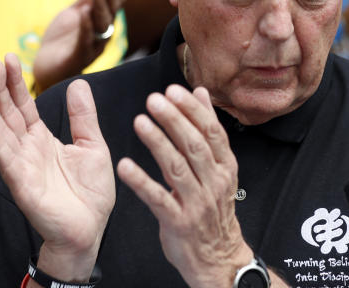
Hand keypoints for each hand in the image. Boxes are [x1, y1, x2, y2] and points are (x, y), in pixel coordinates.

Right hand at [0, 55, 114, 279]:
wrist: (90, 229)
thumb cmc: (90, 192)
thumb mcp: (92, 145)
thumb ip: (83, 117)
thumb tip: (78, 83)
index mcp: (42, 139)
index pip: (23, 106)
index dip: (15, 83)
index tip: (9, 58)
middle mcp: (27, 149)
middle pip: (8, 113)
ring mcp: (22, 167)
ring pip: (1, 133)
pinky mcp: (23, 185)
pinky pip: (8, 161)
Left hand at [34, 0, 126, 90]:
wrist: (48, 68)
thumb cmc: (65, 39)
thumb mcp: (78, 12)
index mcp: (105, 22)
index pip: (116, 2)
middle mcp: (103, 34)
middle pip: (111, 12)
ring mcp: (93, 46)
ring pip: (101, 25)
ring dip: (99, 6)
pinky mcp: (78, 58)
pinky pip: (85, 41)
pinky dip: (86, 26)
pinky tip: (83, 12)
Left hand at [116, 84, 248, 287]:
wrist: (219, 257)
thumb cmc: (214, 208)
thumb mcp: (219, 168)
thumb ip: (208, 130)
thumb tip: (202, 93)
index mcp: (224, 166)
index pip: (210, 132)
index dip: (192, 110)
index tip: (174, 90)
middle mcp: (213, 182)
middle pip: (194, 145)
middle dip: (174, 120)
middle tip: (154, 100)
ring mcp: (197, 203)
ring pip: (177, 168)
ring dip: (157, 143)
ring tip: (139, 122)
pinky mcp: (178, 222)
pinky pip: (158, 199)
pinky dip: (141, 182)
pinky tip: (125, 166)